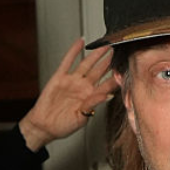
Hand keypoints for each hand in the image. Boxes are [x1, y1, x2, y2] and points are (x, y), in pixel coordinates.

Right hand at [18, 37, 119, 151]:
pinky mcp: (60, 77)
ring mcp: (72, 81)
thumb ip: (93, 104)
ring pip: (86, 64)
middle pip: (99, 71)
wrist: (44, 126)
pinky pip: (67, 61)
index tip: (126, 68)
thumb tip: (107, 95)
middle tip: (119, 50)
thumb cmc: (63, 126)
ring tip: (104, 45)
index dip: (116, 76)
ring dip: (96, 54)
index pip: (107, 84)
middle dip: (109, 61)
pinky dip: (73, 51)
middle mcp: (83, 87)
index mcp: (91, 97)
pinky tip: (80, 42)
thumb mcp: (81, 117)